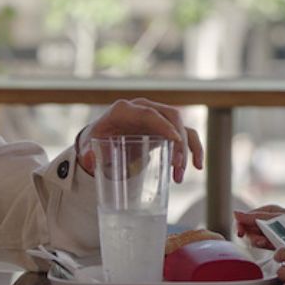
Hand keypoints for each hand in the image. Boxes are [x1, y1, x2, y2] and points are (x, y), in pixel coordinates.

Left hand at [75, 98, 202, 182]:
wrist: (105, 135)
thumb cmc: (98, 138)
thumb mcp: (90, 144)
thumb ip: (87, 152)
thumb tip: (90, 160)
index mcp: (126, 109)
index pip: (149, 113)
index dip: (164, 125)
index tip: (175, 141)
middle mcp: (145, 108)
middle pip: (172, 117)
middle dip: (179, 141)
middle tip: (177, 166)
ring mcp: (158, 117)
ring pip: (182, 127)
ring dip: (187, 149)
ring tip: (180, 175)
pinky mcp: (166, 128)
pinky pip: (185, 134)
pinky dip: (194, 149)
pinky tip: (198, 166)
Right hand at [233, 205, 284, 248]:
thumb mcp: (274, 219)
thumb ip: (255, 217)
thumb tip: (235, 213)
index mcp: (268, 210)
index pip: (246, 216)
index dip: (241, 225)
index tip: (241, 233)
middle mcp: (267, 221)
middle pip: (249, 228)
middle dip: (252, 235)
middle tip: (259, 240)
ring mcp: (270, 232)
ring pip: (254, 237)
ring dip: (258, 241)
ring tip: (266, 243)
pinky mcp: (273, 244)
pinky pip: (262, 244)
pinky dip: (264, 246)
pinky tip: (269, 246)